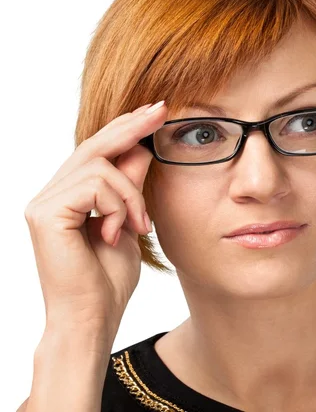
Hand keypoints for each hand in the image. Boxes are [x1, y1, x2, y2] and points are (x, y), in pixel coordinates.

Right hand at [24, 101, 166, 347]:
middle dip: (132, 126)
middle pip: (94, 145)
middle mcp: (51, 193)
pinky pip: (95, 184)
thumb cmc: (108, 280)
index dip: (125, 129)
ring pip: (100, 165)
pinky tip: (117, 233)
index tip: (155, 111)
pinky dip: (118, 205)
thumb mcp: (129, 222)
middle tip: (161, 109)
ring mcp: (43, 202)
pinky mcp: (45, 212)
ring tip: (137, 227)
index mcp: (69, 196)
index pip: (98, 151)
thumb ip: (130, 188)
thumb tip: (141, 149)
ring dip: (131, 196)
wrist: (94, 317)